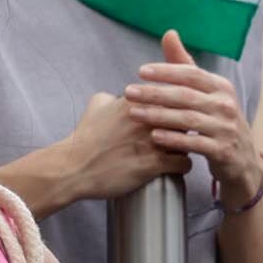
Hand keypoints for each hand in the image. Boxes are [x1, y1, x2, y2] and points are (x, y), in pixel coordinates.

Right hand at [38, 91, 194, 211]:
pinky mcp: (153, 163)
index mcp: (138, 100)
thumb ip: (113, 96)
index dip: (180, 105)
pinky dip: (183, 166)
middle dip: (188, 124)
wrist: (74, 166)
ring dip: (187, 145)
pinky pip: (184, 163)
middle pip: (185, 116)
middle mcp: (149, 117)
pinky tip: (177, 167)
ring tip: (182, 150)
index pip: (173, 94)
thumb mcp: (96, 105)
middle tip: (186, 133)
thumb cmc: (85, 138)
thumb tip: (120, 96)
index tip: (181, 112)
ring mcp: (153, 141)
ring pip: (188, 139)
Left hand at [122, 37, 262, 207]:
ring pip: (188, 119)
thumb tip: (169, 34)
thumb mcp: (207, 93)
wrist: (242, 160)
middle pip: (186, 95)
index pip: (191, 73)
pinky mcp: (223, 151)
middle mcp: (226, 105)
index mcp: (221, 86)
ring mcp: (226, 128)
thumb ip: (185, 66)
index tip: (141, 71)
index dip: (166, 71)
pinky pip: (195, 143)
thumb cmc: (217, 121)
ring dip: (158, 115)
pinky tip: (154, 136)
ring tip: (134, 113)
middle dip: (155, 93)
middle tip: (129, 92)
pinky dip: (174, 139)